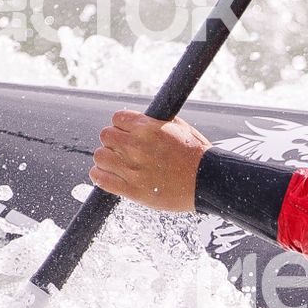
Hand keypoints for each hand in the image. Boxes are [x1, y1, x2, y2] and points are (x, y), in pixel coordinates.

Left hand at [89, 112, 207, 211]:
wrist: (208, 181)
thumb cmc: (197, 155)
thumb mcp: (180, 128)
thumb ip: (156, 122)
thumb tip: (140, 119)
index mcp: (148, 128)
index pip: (117, 118)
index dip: (122, 126)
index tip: (128, 134)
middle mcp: (136, 146)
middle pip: (106, 135)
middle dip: (114, 142)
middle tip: (124, 150)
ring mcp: (133, 168)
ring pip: (100, 156)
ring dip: (106, 159)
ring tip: (116, 164)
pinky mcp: (132, 190)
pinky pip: (101, 179)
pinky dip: (100, 176)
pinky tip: (107, 176)